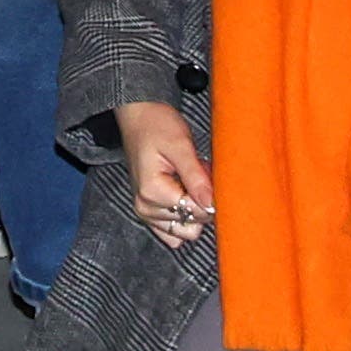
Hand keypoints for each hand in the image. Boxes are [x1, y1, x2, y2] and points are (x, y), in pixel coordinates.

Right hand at [120, 104, 211, 244]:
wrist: (138, 117)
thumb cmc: (156, 126)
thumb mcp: (180, 145)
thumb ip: (196, 177)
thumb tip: (212, 205)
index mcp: (152, 192)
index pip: (197, 212)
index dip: (211, 196)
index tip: (208, 174)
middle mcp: (145, 207)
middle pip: (193, 224)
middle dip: (203, 202)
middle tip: (198, 175)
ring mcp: (146, 212)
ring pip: (186, 232)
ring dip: (195, 210)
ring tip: (190, 183)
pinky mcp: (149, 213)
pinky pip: (173, 233)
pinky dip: (184, 218)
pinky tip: (184, 195)